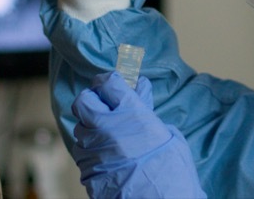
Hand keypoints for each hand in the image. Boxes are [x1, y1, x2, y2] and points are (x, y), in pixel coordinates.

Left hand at [72, 72, 204, 198]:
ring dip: (90, 127)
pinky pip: (82, 153)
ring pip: (80, 128)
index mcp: (130, 114)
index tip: (110, 83)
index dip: (108, 81)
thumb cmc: (173, 173)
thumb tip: (140, 97)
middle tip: (102, 105)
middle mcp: (107, 128)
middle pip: (83, 101)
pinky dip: (91, 150)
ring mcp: (94, 150)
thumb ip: (148, 114)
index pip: (108, 83)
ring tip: (107, 134)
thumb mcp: (169, 136)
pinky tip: (105, 155)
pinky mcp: (87, 171)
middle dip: (91, 99)